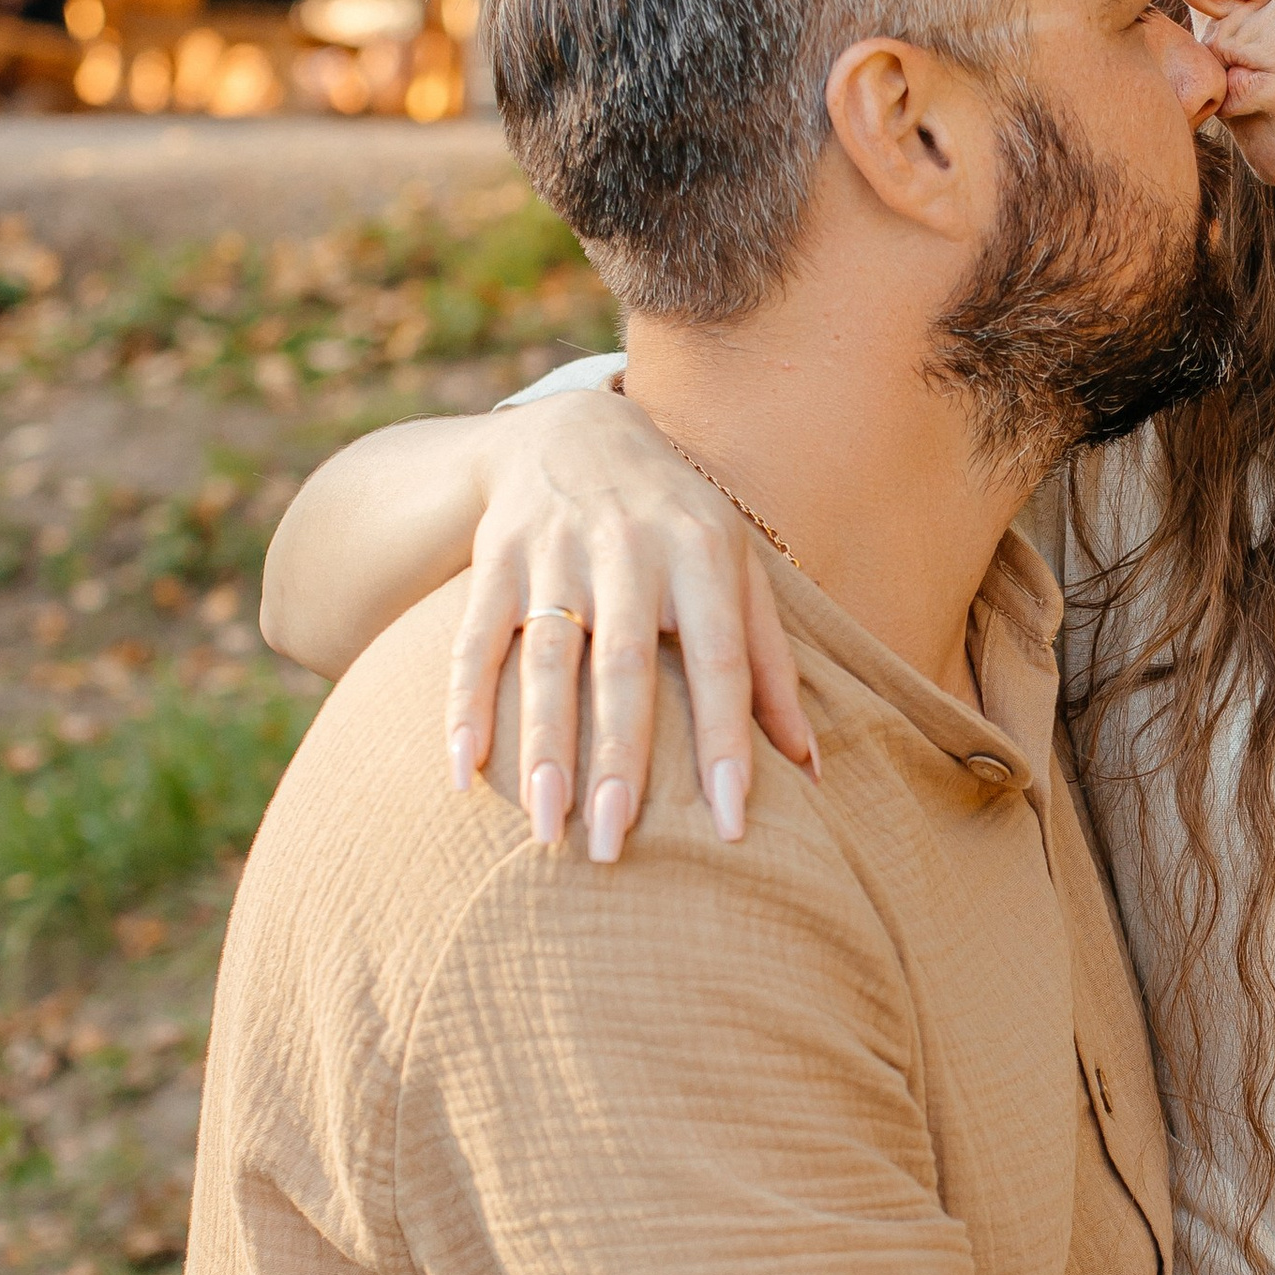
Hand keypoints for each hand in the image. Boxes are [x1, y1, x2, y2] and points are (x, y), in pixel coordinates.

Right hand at [448, 386, 815, 857]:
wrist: (577, 429)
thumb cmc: (678, 522)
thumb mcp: (738, 571)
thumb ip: (770, 667)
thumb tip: (811, 771)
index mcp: (703, 557)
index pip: (721, 663)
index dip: (726, 743)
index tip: (731, 824)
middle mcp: (631, 551)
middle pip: (625, 670)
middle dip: (620, 760)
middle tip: (615, 845)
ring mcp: (556, 553)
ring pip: (546, 661)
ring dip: (542, 748)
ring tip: (545, 827)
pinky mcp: (496, 558)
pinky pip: (476, 639)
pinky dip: (464, 704)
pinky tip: (463, 769)